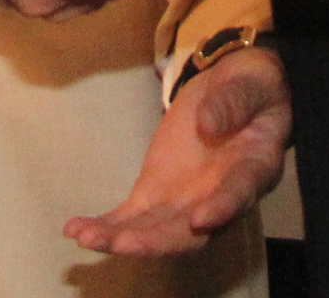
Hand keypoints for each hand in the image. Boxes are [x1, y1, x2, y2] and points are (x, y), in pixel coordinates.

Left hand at [67, 45, 289, 257]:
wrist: (237, 90)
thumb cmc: (253, 87)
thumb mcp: (250, 84)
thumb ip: (234, 103)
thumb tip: (208, 124)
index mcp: (253, 169)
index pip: (238, 195)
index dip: (222, 209)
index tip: (201, 220)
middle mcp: (218, 198)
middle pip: (190, 233)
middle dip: (156, 241)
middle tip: (124, 243)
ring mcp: (185, 200)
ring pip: (155, 231)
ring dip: (120, 239)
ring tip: (85, 237)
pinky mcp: (158, 192)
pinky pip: (131, 217)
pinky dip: (105, 226)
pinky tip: (75, 229)